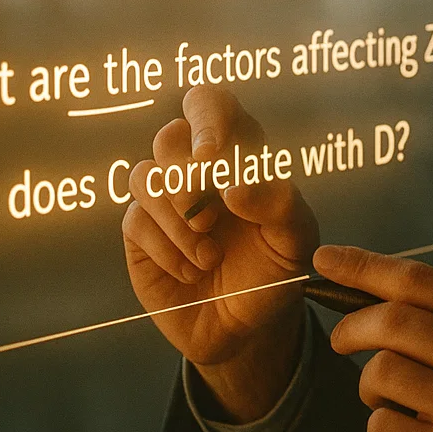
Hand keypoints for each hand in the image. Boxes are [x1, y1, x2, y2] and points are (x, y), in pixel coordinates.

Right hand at [121, 85, 318, 420]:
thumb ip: (280, 205)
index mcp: (238, 153)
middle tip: (209, 218)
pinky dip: (167, 249)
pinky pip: (136, 221)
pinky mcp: (141, 232)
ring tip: (210, 256)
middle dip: (187, 179)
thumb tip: (235, 185)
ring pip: (146, 177)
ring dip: (178, 221)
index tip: (212, 157)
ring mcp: (165, 199)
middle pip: (168, 136)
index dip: (206, 118)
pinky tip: (193, 270)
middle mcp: (197, 169)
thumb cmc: (276, 270)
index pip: (212, 104)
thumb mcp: (296, 240)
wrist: (247, 327)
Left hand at [319, 245, 432, 431]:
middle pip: (388, 321)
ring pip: (378, 373)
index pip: (417, 279)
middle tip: (341, 339)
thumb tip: (373, 290)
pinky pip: (380, 426)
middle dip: (350, 328)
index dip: (363, 264)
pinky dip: (381, 429)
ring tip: (390, 399)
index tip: (326, 259)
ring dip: (369, 388)